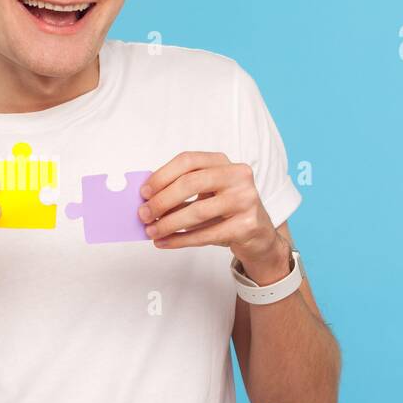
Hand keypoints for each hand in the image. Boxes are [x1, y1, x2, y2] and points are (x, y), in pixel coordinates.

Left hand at [137, 151, 289, 282]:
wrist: (258, 234)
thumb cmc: (225, 211)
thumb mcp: (205, 194)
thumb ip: (179, 192)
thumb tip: (146, 201)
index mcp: (223, 162)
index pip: (188, 160)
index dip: (162, 175)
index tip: (143, 192)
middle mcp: (237, 176)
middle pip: (190, 183)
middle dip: (162, 201)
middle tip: (143, 215)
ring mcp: (245, 200)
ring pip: (197, 212)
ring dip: (168, 224)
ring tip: (151, 232)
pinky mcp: (247, 225)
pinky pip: (206, 234)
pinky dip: (181, 240)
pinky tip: (165, 242)